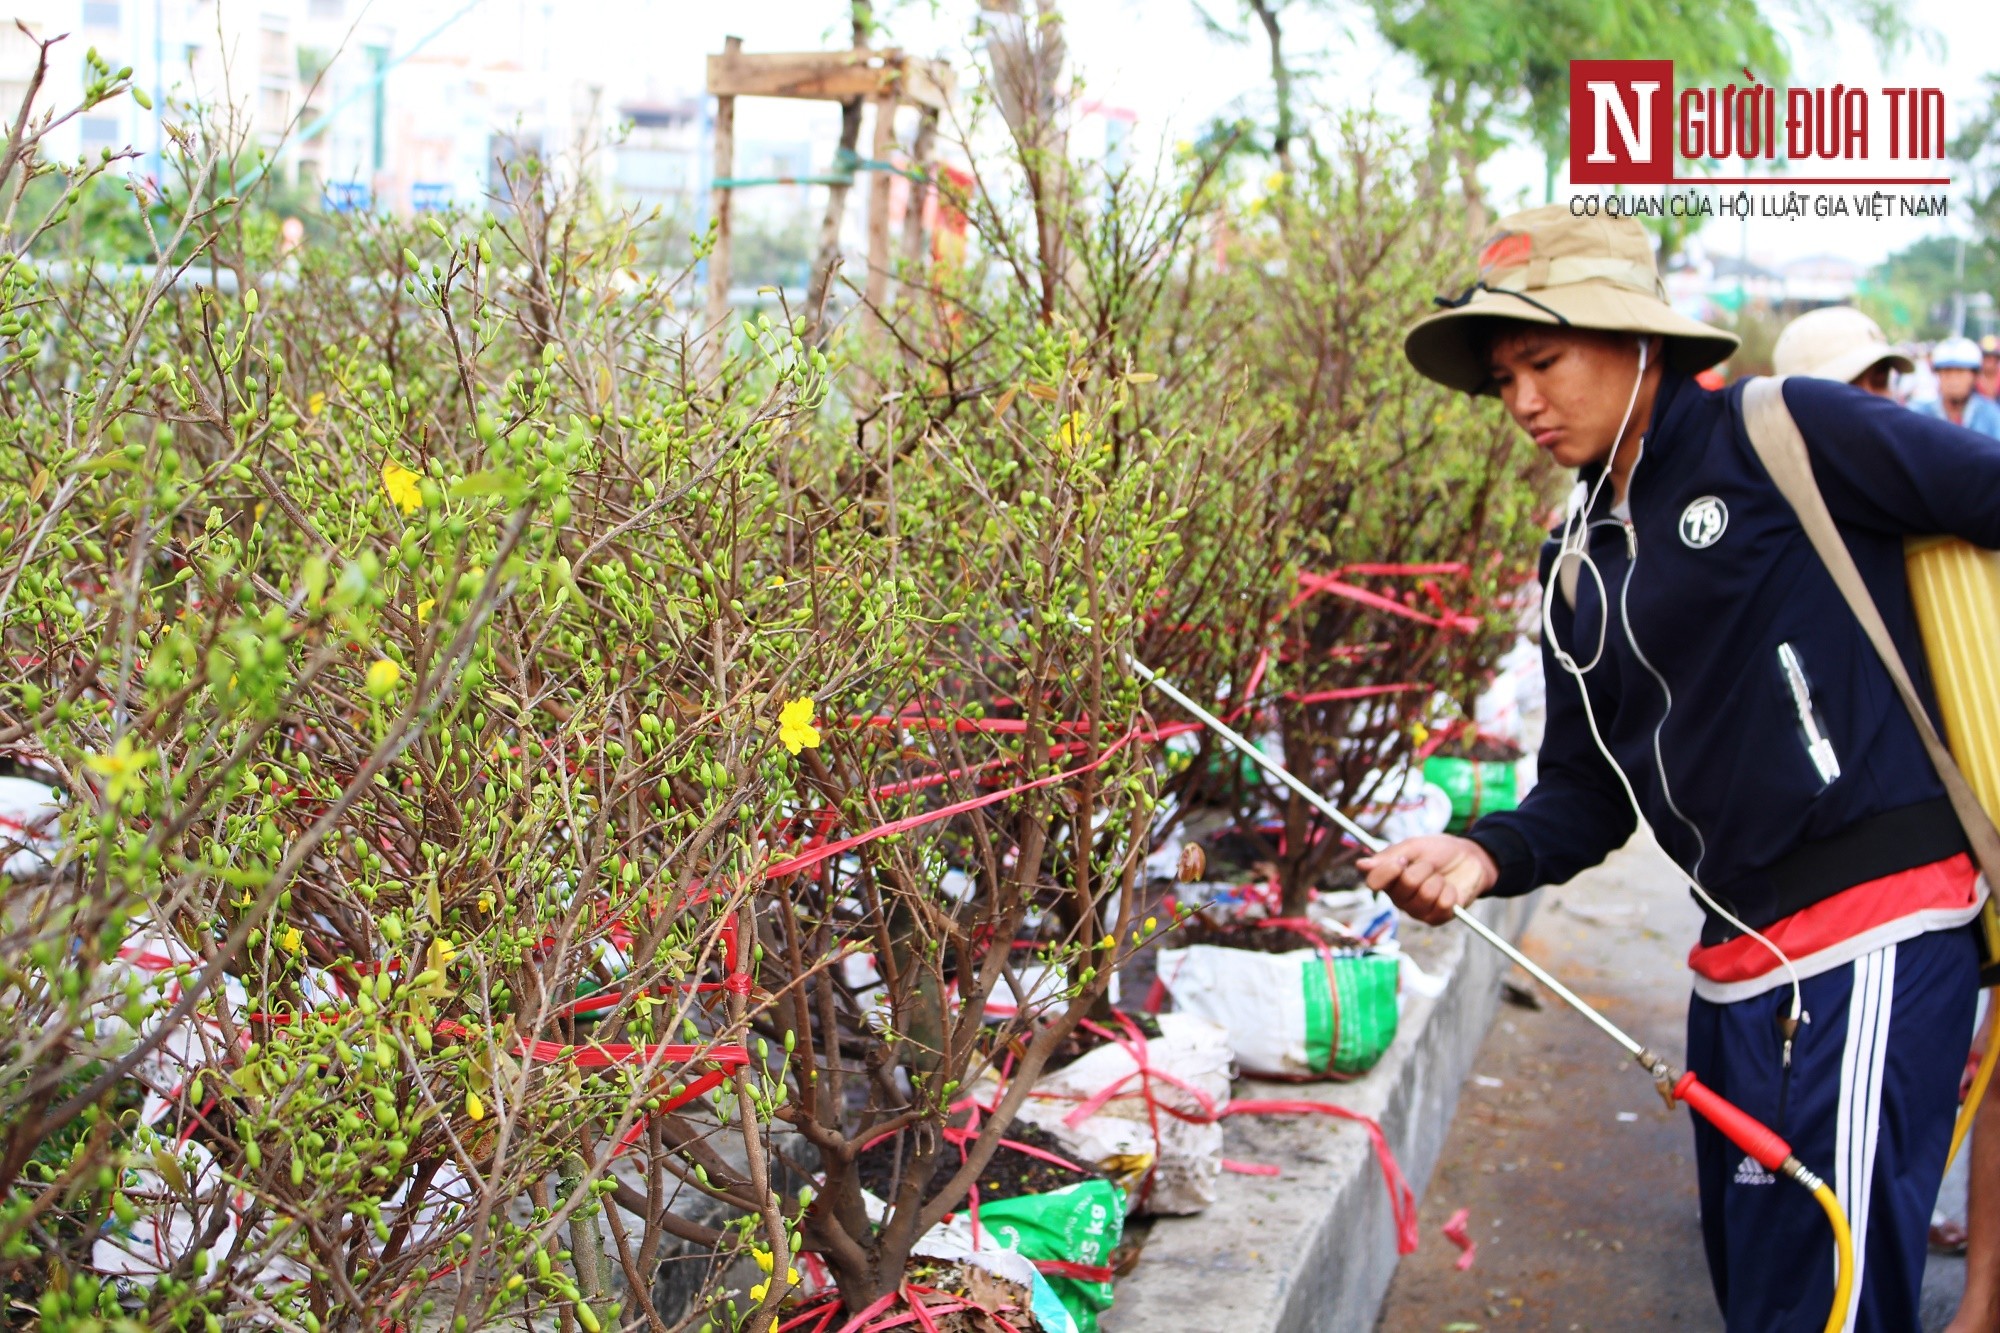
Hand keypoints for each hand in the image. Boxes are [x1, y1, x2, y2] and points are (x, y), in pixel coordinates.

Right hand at [1357, 834, 1497, 925]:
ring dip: (1438, 880)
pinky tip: (1450, 888)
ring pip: (1425, 895)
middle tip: (1430, 865)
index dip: (1389, 871)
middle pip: (1404, 886)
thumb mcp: (1414, 847)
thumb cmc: (1438, 851)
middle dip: (1422, 869)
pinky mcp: (1437, 918)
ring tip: (1440, 877)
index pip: (1374, 882)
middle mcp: (1399, 898)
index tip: (1402, 860)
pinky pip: (1442, 905)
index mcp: (1388, 879)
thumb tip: (1361, 865)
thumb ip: (1389, 857)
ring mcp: (1417, 910)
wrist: (1469, 859)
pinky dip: (1450, 891)